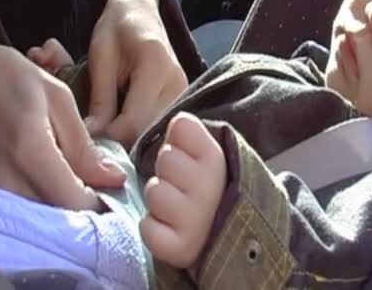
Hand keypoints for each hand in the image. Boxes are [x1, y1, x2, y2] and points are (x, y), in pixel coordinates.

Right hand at [0, 37, 125, 210]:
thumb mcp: (58, 99)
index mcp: (29, 151)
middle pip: (56, 213)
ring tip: (77, 173)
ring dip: (63, 199)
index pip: (72, 201)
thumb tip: (112, 177)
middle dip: (83, 201)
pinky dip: (43, 194)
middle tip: (98, 179)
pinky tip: (53, 171)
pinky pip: (22, 202)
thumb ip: (83, 146)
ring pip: (39, 210)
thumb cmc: (6, 76)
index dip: (99, 200)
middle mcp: (5, 177)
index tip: (112, 185)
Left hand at [87, 0, 187, 146]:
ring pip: (153, 134)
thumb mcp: (100, 58)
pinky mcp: (181, 99)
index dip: (107, 137)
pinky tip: (120, 124)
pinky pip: (158, 126)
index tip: (84, 138)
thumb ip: (100, 99)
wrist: (141, 11)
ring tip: (104, 129)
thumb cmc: (116, 29)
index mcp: (155, 67)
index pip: (133, 123)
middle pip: (146, 133)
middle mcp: (176, 84)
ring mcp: (183, 93)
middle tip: (91, 137)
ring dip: (127, 138)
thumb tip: (92, 139)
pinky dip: (137, 131)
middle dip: (116, 142)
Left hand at [140, 112, 226, 268]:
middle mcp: (212, 189)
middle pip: (165, 159)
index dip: (179, 141)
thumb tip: (178, 122)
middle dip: (167, 170)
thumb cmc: (206, 190)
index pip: (183, 128)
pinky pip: (148, 228)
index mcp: (220, 160)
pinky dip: (153, 228)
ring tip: (175, 207)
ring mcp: (198, 221)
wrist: (222, 238)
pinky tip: (169, 228)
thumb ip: (191, 134)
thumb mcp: (206, 155)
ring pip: (154, 192)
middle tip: (181, 184)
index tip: (189, 155)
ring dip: (159, 200)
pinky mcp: (181, 249)